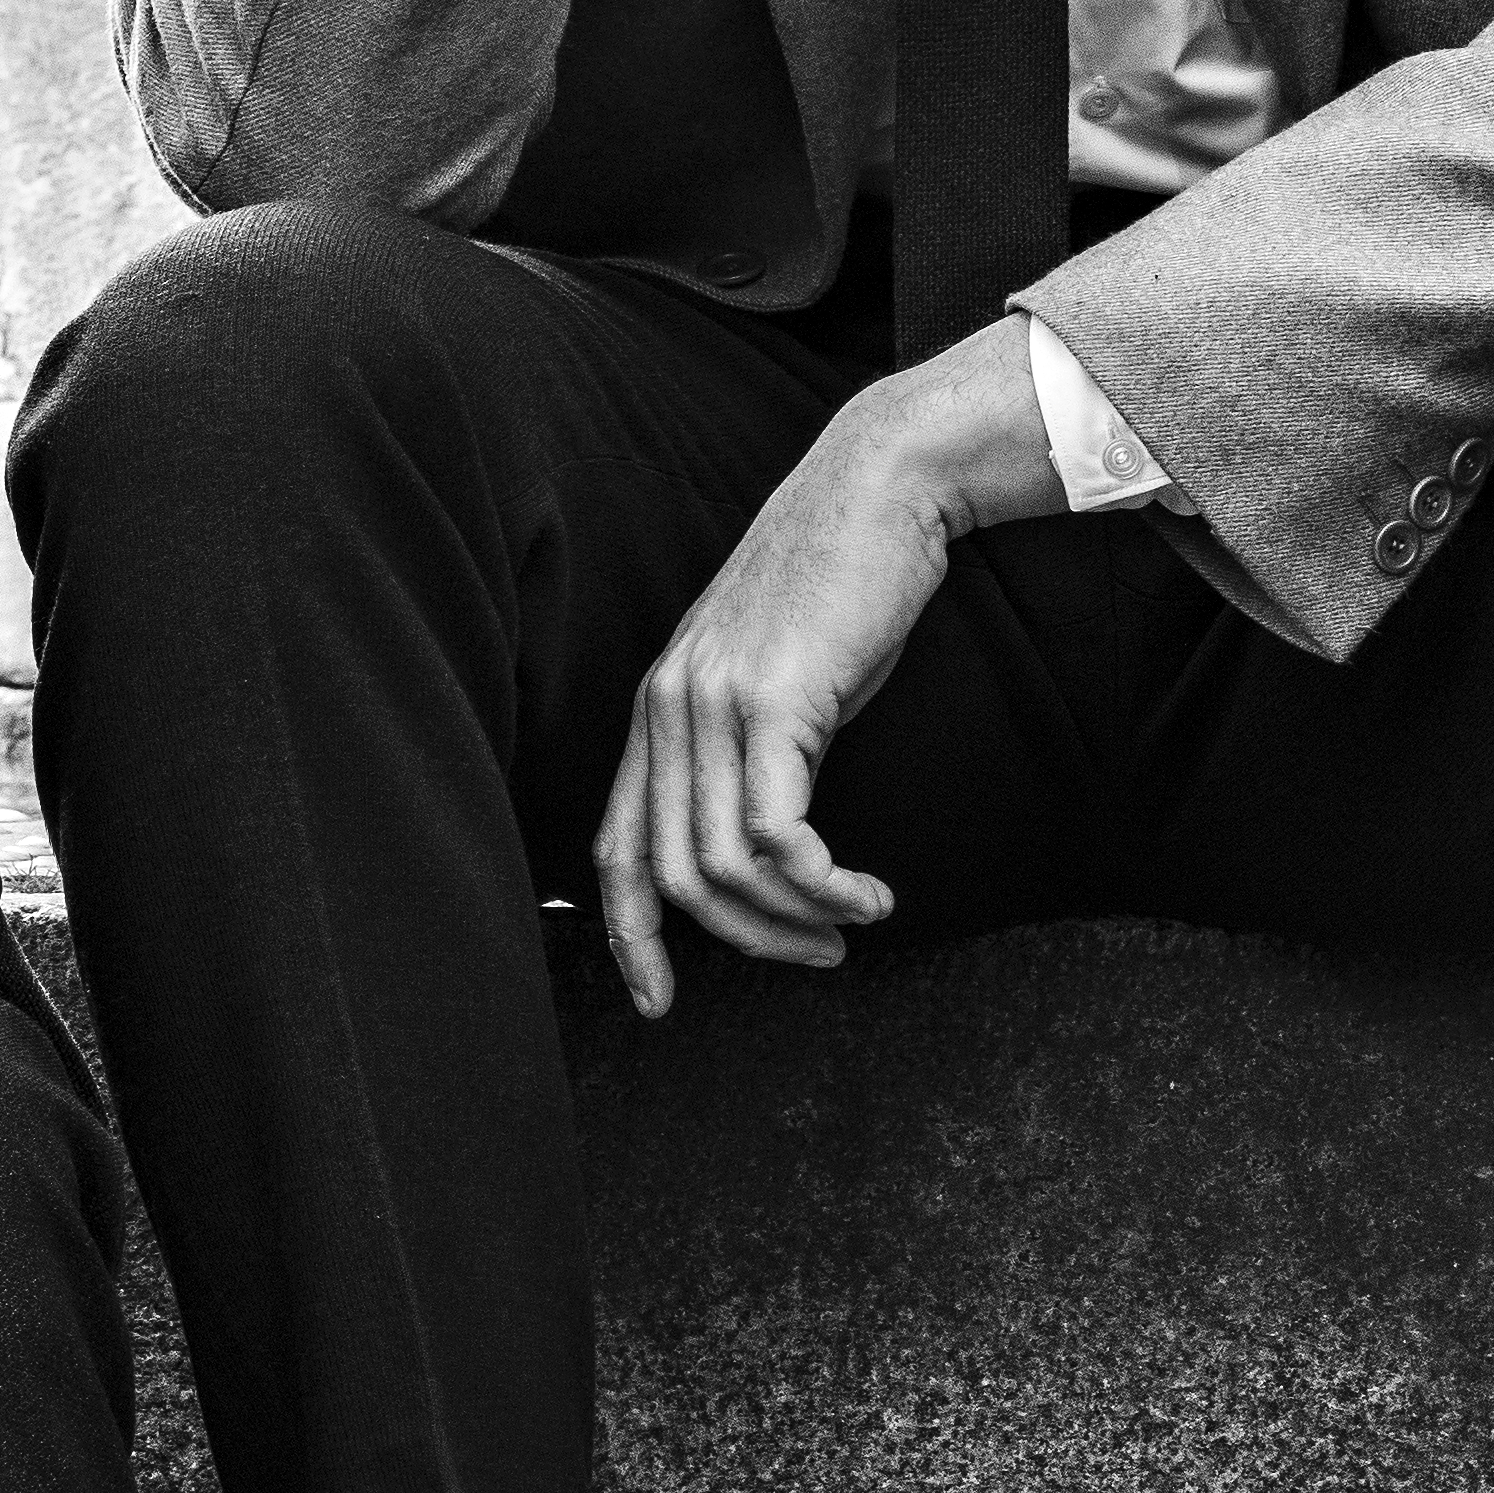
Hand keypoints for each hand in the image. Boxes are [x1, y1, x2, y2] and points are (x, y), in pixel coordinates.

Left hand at [592, 337, 1066, 1014]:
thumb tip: (767, 850)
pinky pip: (778, 834)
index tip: (659, 1002)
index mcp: (659, 709)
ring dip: (795, 921)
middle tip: (821, 956)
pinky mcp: (774, 700)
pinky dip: (823, 885)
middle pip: (672, 876)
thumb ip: (752, 753)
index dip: (630, 938)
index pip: (614, 849)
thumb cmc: (842, 589)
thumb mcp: (778, 679)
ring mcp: (713, 702)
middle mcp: (668, 708)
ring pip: (723, 868)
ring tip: (856, 922)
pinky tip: (870, 891)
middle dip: (748, 941)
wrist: (879, 490)